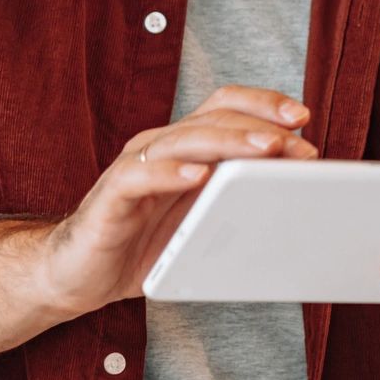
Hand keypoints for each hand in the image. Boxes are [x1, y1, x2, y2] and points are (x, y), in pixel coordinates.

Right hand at [35, 84, 318, 316]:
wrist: (76, 274)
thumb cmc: (143, 241)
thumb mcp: (202, 216)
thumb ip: (236, 195)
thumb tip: (293, 188)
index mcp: (184, 146)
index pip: (225, 106)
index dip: (263, 104)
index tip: (303, 117)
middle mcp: (159, 147)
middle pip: (213, 119)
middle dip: (259, 127)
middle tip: (295, 140)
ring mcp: (133, 168)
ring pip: (183, 140)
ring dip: (228, 142)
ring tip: (264, 149)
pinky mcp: (110, 197)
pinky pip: (139, 177)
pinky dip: (170, 174)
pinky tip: (198, 177)